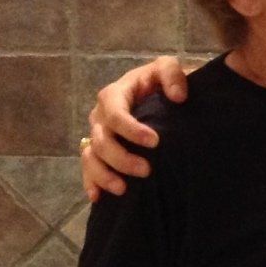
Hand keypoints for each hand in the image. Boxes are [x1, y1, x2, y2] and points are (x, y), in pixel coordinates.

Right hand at [83, 56, 189, 200]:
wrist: (160, 96)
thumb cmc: (161, 83)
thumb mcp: (167, 69)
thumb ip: (171, 74)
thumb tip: (178, 96)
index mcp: (115, 94)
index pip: (115, 113)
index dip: (130, 129)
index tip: (155, 142)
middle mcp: (101, 115)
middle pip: (101, 140)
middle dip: (121, 158)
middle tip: (147, 170)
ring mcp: (97, 134)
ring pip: (91, 156)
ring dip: (104, 174)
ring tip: (123, 189)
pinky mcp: (98, 151)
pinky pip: (87, 168)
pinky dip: (91, 182)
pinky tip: (98, 197)